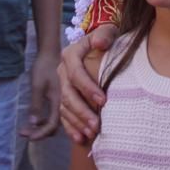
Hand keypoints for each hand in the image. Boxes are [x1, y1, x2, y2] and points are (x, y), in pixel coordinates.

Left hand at [22, 40, 62, 141]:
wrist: (51, 53)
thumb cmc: (44, 67)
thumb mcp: (37, 85)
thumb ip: (36, 104)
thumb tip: (33, 124)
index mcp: (59, 101)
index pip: (51, 124)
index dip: (41, 133)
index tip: (28, 136)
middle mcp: (63, 104)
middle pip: (55, 126)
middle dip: (40, 133)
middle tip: (24, 133)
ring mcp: (62, 102)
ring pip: (56, 122)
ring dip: (42, 128)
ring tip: (27, 129)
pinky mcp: (60, 99)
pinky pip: (55, 115)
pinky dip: (45, 121)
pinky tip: (36, 120)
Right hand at [59, 24, 117, 144]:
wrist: (101, 43)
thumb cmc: (107, 38)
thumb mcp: (107, 31)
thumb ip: (104, 35)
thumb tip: (100, 43)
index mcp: (70, 54)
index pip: (76, 73)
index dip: (88, 88)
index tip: (104, 101)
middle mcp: (62, 70)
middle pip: (68, 94)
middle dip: (82, 111)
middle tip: (97, 125)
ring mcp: (61, 85)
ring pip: (65, 107)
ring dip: (77, 122)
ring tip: (91, 134)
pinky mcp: (64, 97)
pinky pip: (63, 115)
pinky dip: (71, 128)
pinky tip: (80, 139)